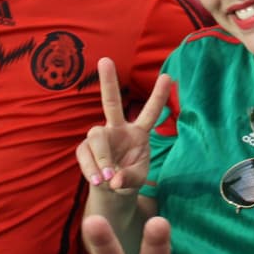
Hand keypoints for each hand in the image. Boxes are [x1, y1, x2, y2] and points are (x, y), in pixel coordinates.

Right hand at [79, 58, 170, 191]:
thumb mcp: (137, 180)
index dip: (159, 95)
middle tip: (105, 60)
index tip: (169, 76)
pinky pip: (85, 154)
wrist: (111, 193)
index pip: (151, 112)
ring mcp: (100, 138)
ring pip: (96, 136)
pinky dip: (92, 170)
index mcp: (138, 133)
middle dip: (108, 82)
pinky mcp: (85, 149)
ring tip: (107, 178)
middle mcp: (118, 129)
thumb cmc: (129, 179)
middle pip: (111, 103)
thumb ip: (130, 178)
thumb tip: (113, 178)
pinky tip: (99, 181)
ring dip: (102, 157)